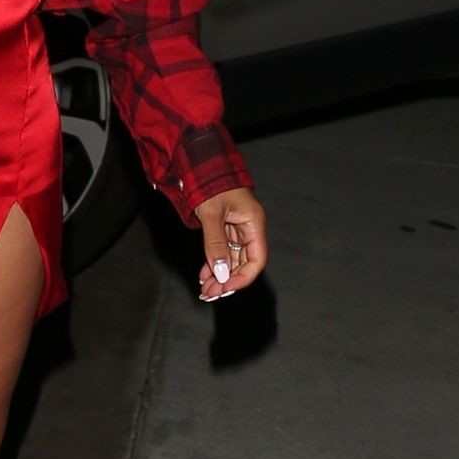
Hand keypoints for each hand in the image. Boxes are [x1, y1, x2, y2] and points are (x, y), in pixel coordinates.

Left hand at [194, 187, 266, 301]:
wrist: (201, 165)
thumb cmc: (210, 183)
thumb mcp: (211, 214)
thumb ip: (215, 244)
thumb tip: (221, 273)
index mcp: (253, 223)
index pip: (256, 259)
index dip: (243, 277)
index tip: (225, 288)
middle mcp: (248, 228)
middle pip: (244, 262)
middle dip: (228, 280)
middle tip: (210, 293)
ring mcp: (237, 228)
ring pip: (232, 259)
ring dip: (219, 275)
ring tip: (205, 289)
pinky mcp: (225, 227)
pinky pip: (223, 250)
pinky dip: (214, 263)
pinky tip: (204, 275)